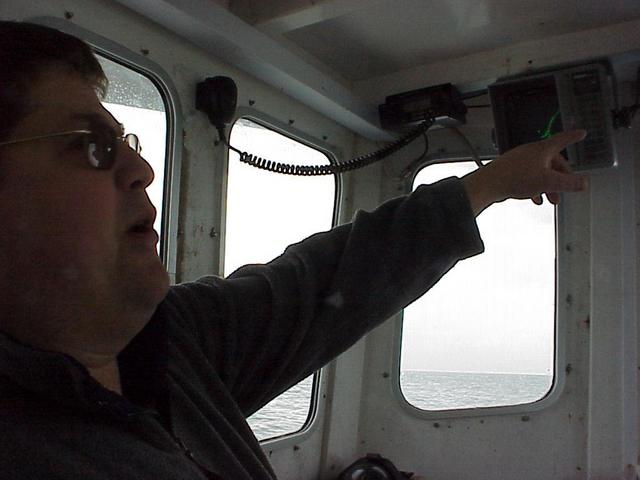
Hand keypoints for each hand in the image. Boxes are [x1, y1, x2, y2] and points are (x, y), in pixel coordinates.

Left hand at [463, 130, 588, 215]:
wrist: (489, 184)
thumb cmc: (515, 177)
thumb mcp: (548, 182)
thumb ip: (568, 183)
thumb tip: (583, 183)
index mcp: (542, 149)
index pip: (563, 139)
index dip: (573, 137)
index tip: (581, 133)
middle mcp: (531, 152)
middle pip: (553, 161)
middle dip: (561, 176)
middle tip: (566, 188)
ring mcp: (520, 161)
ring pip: (540, 171)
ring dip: (548, 185)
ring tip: (551, 199)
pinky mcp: (511, 170)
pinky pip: (528, 177)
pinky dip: (535, 187)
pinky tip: (535, 198)